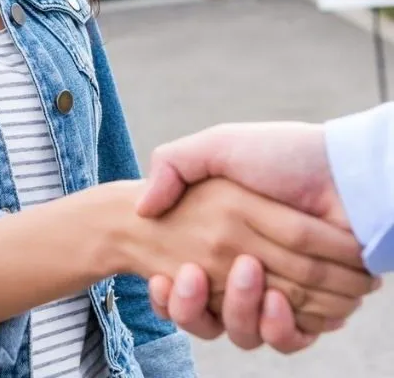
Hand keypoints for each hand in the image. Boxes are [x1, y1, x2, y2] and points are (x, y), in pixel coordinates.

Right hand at [140, 123, 378, 351]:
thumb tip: (143, 209)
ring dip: (236, 312)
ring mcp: (277, 290)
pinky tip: (274, 301)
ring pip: (243, 331)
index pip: (184, 286)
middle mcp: (245, 270)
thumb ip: (172, 166)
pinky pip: (286, 338)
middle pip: (208, 313)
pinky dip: (277, 328)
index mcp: (222, 240)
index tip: (166, 275)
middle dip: (194, 304)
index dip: (171, 295)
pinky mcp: (311, 307)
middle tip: (195, 273)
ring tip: (245, 274)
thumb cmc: (278, 153)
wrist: (341, 165)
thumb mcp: (215, 147)